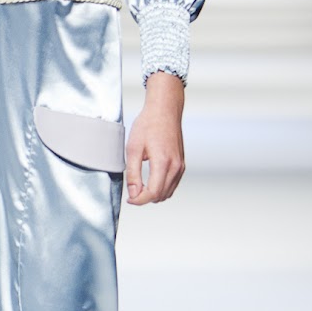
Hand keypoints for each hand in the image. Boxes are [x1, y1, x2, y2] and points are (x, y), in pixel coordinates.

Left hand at [125, 74, 185, 205]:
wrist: (164, 110)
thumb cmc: (148, 125)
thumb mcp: (133, 148)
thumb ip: (133, 174)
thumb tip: (133, 194)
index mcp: (163, 163)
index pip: (153, 193)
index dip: (139, 200)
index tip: (129, 199)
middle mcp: (175, 167)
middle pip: (161, 196)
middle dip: (145, 198)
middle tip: (132, 191)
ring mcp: (181, 166)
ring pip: (168, 192)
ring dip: (154, 194)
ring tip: (139, 186)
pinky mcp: (182, 164)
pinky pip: (173, 184)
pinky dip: (162, 188)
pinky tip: (151, 181)